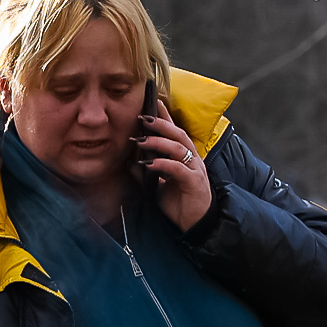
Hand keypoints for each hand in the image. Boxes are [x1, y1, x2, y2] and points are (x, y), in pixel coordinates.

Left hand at [133, 107, 213, 232]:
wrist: (196, 224)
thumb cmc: (180, 203)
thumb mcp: (159, 186)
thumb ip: (147, 173)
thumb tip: (130, 162)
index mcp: (185, 157)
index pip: (175, 131)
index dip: (165, 116)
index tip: (153, 102)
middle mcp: (192, 159)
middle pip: (178, 134)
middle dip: (161, 124)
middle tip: (143, 118)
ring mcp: (195, 169)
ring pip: (179, 148)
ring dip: (158, 142)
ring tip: (141, 141)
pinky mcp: (194, 182)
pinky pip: (178, 169)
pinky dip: (163, 164)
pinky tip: (150, 164)